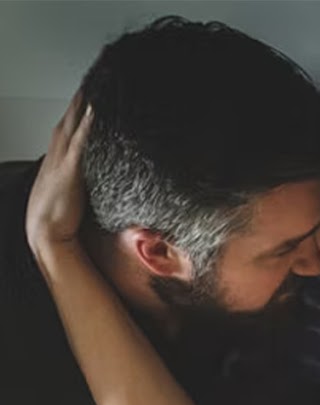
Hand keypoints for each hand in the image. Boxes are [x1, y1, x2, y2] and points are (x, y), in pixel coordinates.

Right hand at [25, 91, 92, 253]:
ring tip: (97, 86)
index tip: (89, 93)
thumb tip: (93, 174)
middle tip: (95, 79)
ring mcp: (62, 161)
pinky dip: (86, 127)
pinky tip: (95, 112)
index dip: (77, 109)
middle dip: (81, 98)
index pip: (68, 126)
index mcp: (56, 158)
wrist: (45, 233)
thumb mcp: (68, 190)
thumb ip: (78, 178)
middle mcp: (57, 155)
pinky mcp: (69, 171)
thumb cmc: (58, 216)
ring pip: (73, 125)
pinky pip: (80, 143)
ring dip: (83, 104)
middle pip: (69, 119)